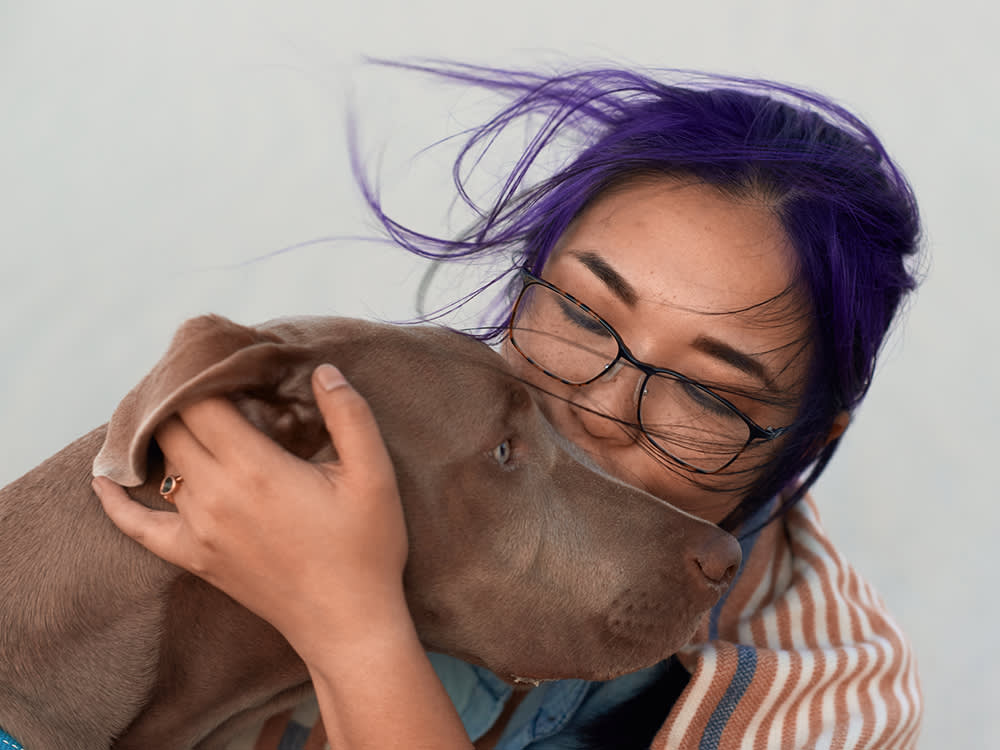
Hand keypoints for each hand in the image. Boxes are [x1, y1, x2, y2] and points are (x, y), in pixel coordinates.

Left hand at [94, 364, 408, 655]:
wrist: (348, 622)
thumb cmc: (366, 548)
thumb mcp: (374, 476)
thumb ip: (349, 415)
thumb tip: (323, 371)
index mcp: (256, 468)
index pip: (203, 402)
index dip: (204, 372)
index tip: (217, 354)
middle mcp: (215, 495)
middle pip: (174, 427)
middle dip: (182, 397)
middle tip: (202, 378)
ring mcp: (198, 530)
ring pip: (160, 465)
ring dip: (164, 435)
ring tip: (177, 411)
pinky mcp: (194, 558)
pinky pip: (137, 527)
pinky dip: (116, 501)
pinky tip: (104, 479)